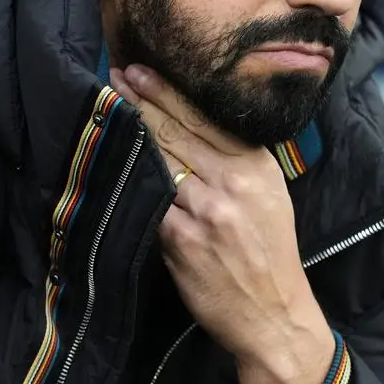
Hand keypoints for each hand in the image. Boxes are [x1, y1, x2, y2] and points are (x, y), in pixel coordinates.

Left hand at [110, 65, 330, 363]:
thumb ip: (236, 160)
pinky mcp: (182, 239)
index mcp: (257, 165)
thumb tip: (190, 123)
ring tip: (108, 105)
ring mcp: (207, 210)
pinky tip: (115, 160)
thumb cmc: (269, 252)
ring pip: (158, 160)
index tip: (140, 69)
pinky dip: (132, 179)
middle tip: (116, 73)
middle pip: (176, 130)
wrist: (274, 314)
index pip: (204, 117)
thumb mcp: (269, 194)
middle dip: (142, 100)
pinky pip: (151, 200)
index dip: (167, 91)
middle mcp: (234, 181)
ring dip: (131, 132)